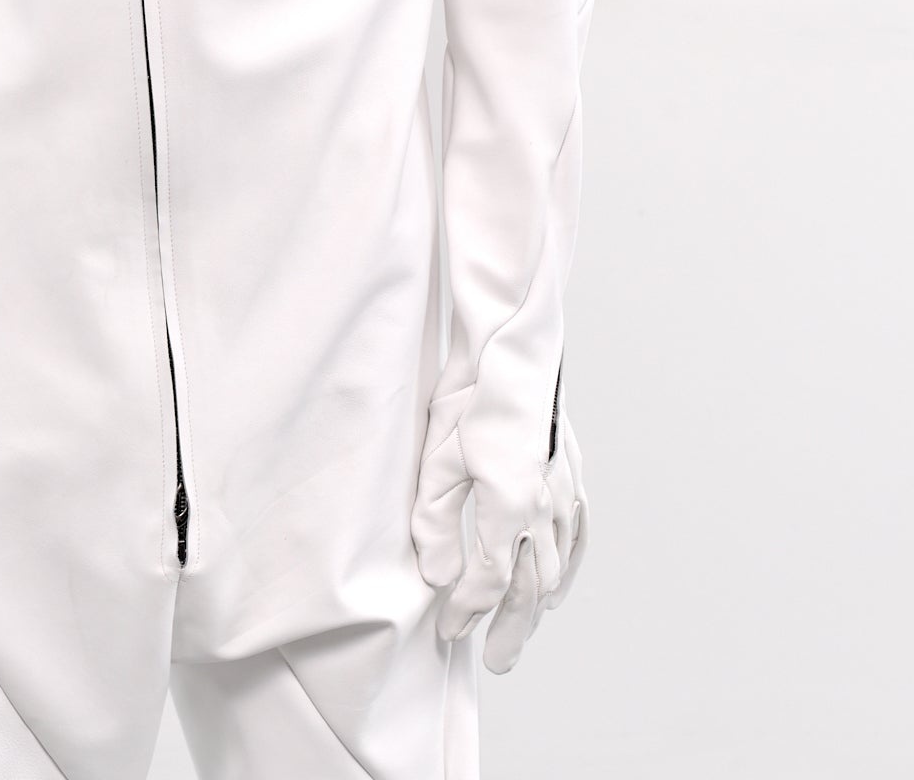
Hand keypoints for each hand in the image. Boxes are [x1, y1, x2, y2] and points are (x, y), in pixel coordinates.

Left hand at [412, 389, 588, 673]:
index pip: (488, 580)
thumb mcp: (436, 461)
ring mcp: (562, 490)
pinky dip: (569, 565)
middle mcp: (543, 507)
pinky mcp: (570, 473)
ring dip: (537, 603)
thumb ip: (436, 525)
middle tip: (496, 661)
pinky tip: (558, 584)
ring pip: (556, 565)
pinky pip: (578, 533)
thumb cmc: (470, 399)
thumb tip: (439, 577)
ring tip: (521, 630)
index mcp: (509, 507)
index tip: (449, 632)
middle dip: (510, 627)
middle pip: (529, 586)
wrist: (512, 351)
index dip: (467, 611)